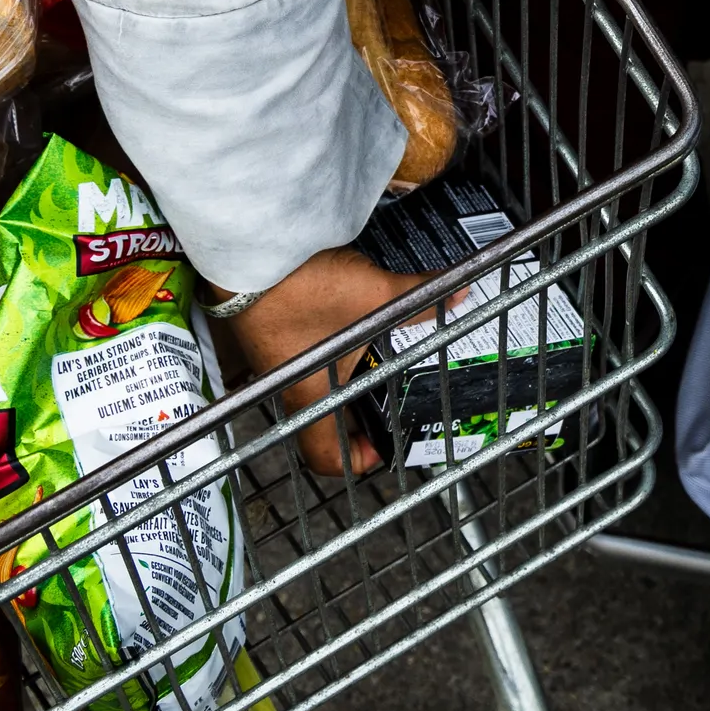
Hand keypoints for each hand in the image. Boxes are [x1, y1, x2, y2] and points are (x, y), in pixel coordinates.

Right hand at [218, 244, 424, 475]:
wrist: (250, 250)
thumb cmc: (305, 288)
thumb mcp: (375, 295)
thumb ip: (419, 298)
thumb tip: (458, 292)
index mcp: (309, 395)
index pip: (325, 457)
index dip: (359, 460)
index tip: (385, 443)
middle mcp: (290, 387)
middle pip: (326, 424)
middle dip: (363, 419)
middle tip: (394, 401)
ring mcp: (278, 363)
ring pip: (318, 391)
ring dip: (349, 385)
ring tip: (382, 364)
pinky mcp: (274, 337)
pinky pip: (308, 362)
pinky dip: (334, 357)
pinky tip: (355, 331)